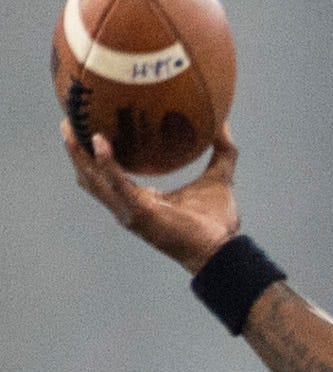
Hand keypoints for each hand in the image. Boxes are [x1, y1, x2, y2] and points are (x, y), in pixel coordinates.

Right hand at [62, 119, 241, 273]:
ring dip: (80, 155)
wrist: (223, 249)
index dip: (95, 155)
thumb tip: (224, 123)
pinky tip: (100, 141)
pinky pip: (116, 184)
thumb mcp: (218, 179)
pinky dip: (107, 163)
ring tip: (71, 128)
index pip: (108, 175)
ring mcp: (130, 211)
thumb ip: (222, 152)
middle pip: (90, 176)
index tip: (88, 128)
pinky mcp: (139, 213)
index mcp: (140, 199)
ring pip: (93, 179)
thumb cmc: (218, 222)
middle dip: (76, 151)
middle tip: (68, 122)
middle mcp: (129, 206)